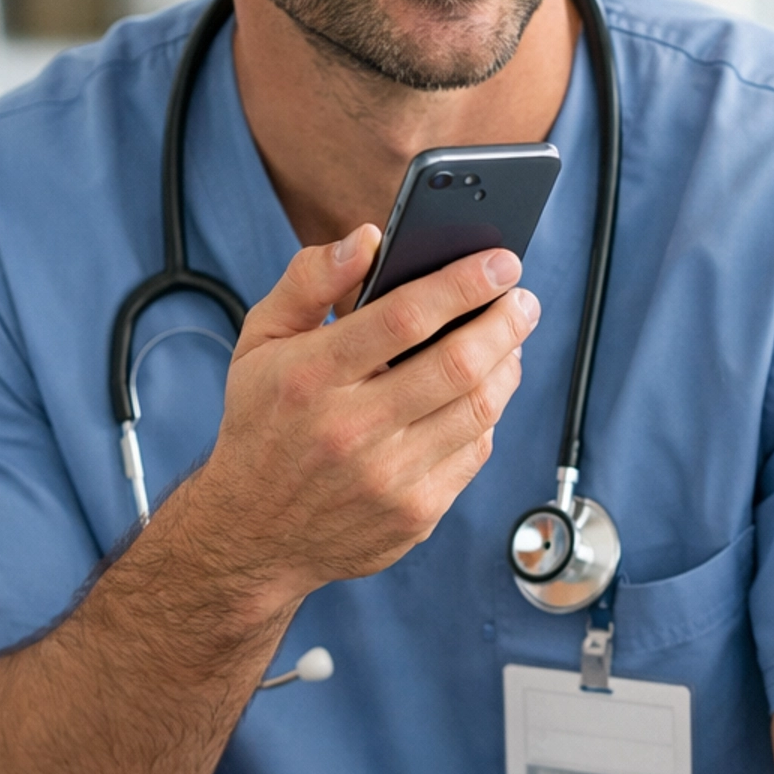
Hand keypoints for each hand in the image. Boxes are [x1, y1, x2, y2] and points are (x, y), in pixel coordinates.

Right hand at [193, 227, 538, 619]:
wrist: (251, 534)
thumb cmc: (262, 424)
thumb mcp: (260, 342)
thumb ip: (309, 280)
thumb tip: (367, 238)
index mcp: (310, 377)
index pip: (404, 317)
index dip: (463, 283)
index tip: (500, 261)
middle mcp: (350, 430)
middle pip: (456, 364)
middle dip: (504, 322)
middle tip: (523, 299)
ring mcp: (387, 478)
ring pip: (478, 409)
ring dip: (507, 365)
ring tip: (510, 339)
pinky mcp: (415, 514)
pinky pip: (474, 452)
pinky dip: (488, 413)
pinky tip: (484, 390)